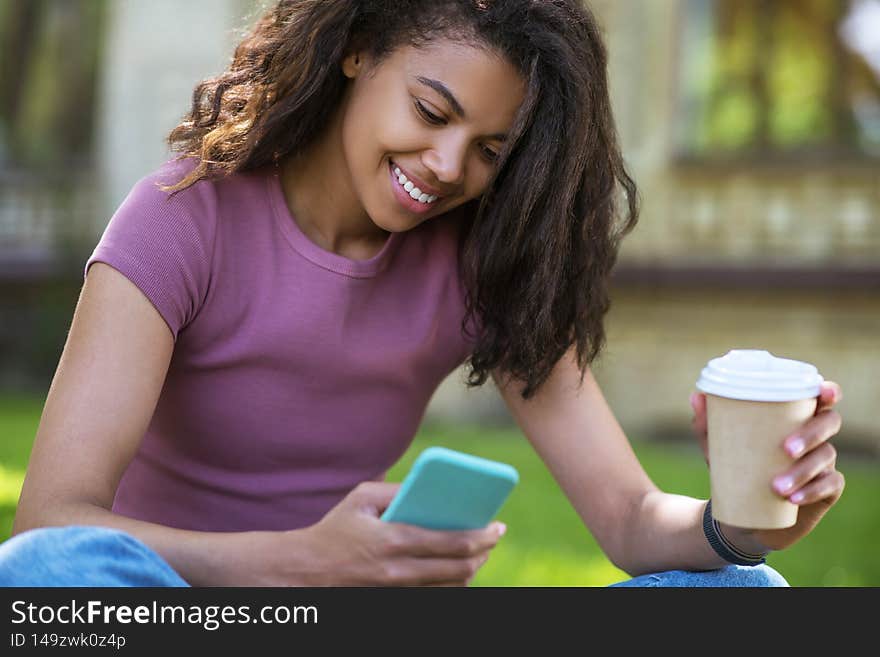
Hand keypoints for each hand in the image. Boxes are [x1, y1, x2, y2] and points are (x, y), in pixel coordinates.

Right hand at [273, 481, 504, 585]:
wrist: (304, 571)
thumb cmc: (334, 528)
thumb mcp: (360, 499)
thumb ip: (396, 490)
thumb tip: (429, 487)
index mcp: (394, 539)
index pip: (452, 541)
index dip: (482, 535)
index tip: (498, 526)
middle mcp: (399, 570)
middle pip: (459, 568)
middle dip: (484, 553)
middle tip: (493, 539)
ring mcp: (397, 591)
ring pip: (451, 587)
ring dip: (471, 570)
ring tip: (479, 553)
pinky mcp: (393, 600)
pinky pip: (434, 597)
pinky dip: (451, 584)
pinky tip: (457, 571)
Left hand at [690, 381, 845, 552]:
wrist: (743, 515)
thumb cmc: (736, 468)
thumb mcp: (718, 448)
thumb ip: (707, 424)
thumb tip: (696, 396)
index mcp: (795, 417)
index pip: (822, 397)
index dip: (829, 391)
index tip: (823, 392)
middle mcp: (815, 436)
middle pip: (829, 423)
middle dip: (811, 434)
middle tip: (785, 449)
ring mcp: (824, 462)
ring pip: (825, 456)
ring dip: (803, 470)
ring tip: (776, 486)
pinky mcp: (828, 489)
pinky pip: (829, 485)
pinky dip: (812, 491)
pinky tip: (793, 499)